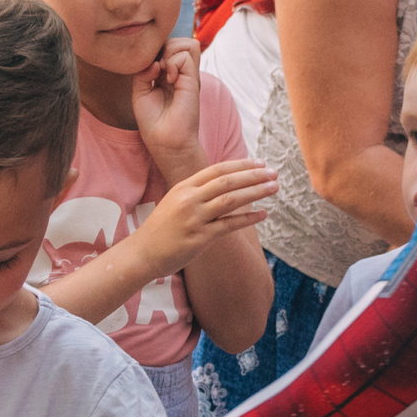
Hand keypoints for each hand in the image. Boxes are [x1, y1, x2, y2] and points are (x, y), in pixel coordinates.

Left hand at [131, 38, 203, 166]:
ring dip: (171, 52)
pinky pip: (187, 55)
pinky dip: (174, 62)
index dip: (156, 49)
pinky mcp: (194, 81)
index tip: (147, 67)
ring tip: (163, 72)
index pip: (168, 45)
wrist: (165, 142)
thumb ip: (144, 70)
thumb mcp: (140, 91)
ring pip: (188, 43)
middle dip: (164, 47)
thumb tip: (156, 60)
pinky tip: (169, 79)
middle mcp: (182, 73)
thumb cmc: (153, 122)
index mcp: (170, 74)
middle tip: (155, 68)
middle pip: (179, 40)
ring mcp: (189, 76)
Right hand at [131, 159, 274, 277]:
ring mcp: (194, 218)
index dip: (242, 165)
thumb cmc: (162, 229)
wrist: (142, 253)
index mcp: (184, 187)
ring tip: (274, 188)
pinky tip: (264, 214)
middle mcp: (189, 199)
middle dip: (254, 176)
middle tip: (274, 173)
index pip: (218, 170)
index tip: (261, 164)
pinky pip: (229, 225)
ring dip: (256, 192)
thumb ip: (197, 192)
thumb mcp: (175, 202)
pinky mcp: (199, 238)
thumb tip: (224, 185)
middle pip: (227, 181)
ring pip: (231, 200)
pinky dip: (249, 218)